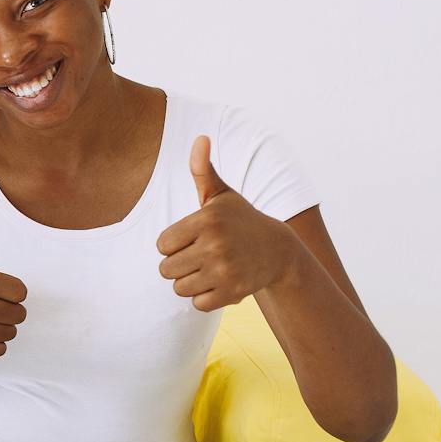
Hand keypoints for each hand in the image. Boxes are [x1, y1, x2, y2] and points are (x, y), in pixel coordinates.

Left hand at [157, 136, 295, 310]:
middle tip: (203, 256)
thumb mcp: (221, 195)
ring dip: (191, 282)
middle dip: (179, 265)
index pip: (161, 245)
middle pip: (165, 269)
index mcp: (206, 220)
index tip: (193, 239)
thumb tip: (200, 138)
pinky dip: (205, 297)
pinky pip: (197, 304)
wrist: (279, 251)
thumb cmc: (241, 221)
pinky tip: (221, 282)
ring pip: (179, 288)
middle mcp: (214, 245)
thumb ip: (202, 170)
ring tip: (211, 268)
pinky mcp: (233, 293)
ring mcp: (224, 271)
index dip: (173, 244)